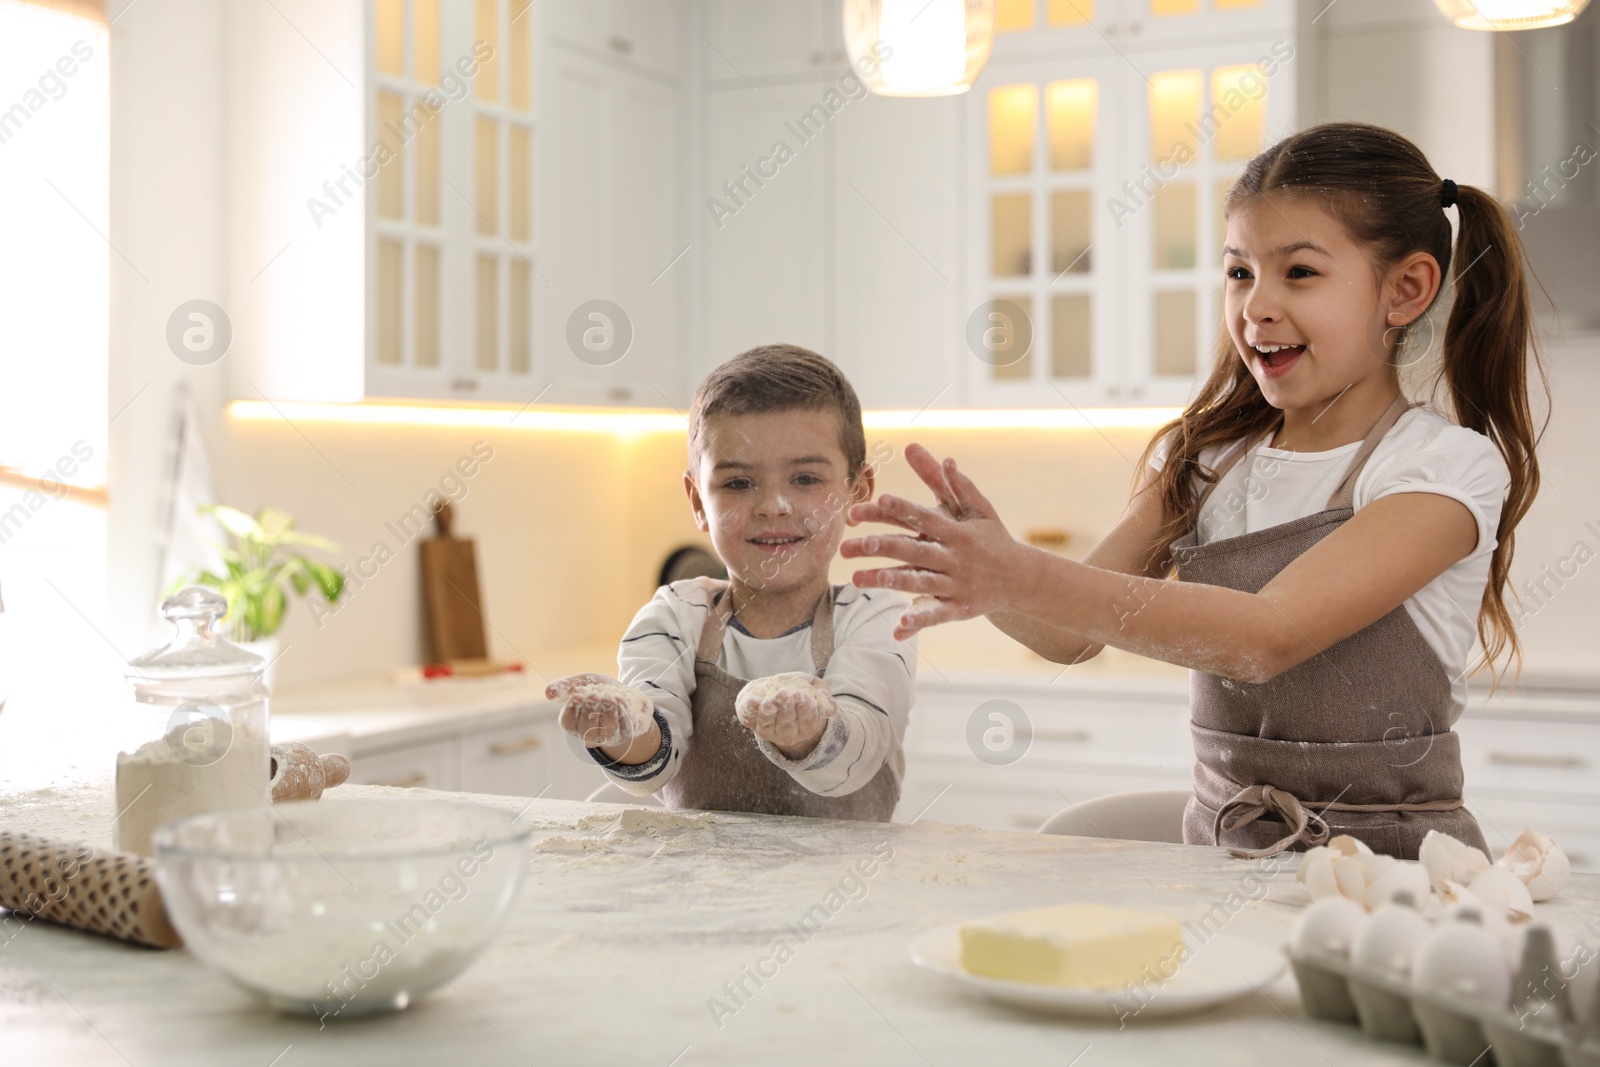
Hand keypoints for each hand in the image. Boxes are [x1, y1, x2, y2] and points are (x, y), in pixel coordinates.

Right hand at [547, 674, 652, 748]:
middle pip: (587, 730)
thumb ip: (566, 687)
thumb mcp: (582, 683)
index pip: (568, 723)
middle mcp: (590, 734)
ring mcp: (609, 737)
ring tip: (610, 697)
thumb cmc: (599, 691)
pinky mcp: (627, 733)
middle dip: (591, 711)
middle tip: (594, 695)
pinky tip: (621, 700)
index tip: (577, 696)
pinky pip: (626, 727)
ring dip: (608, 714)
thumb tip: (548, 693)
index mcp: (575, 723)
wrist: (626, 695)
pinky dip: (623, 713)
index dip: (572, 710)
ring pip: (607, 732)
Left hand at [734, 672, 836, 759]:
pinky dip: (749, 711)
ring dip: (768, 712)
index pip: (808, 719)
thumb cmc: (800, 690)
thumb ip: (824, 697)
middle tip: (784, 694)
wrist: (775, 691)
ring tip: (769, 701)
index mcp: (808, 726)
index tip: (801, 695)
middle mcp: (789, 733)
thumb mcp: (816, 689)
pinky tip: (751, 702)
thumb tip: (832, 711)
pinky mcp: (752, 723)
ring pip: (768, 724)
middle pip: (787, 723)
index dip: (804, 707)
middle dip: (785, 708)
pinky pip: (749, 720)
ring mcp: (769, 731)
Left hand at [839, 443, 1028, 639]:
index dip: (903, 509)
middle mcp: (955, 558)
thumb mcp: (980, 510)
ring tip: (856, 579)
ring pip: (918, 582)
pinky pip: (935, 615)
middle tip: (847, 546)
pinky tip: (897, 627)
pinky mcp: (958, 608)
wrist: (1022, 578)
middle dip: (881, 548)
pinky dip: (918, 620)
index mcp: (958, 532)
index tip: (879, 499)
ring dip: (888, 581)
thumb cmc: (993, 538)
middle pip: (913, 551)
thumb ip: (959, 485)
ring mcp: (956, 584)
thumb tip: (946, 458)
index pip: (925, 518)